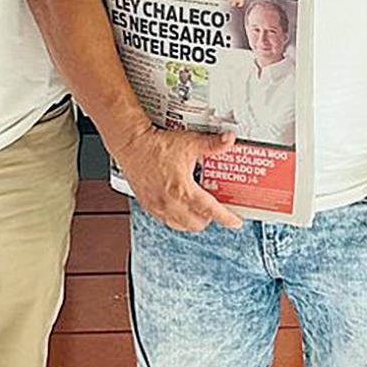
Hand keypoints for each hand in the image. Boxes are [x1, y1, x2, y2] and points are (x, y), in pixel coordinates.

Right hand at [112, 125, 243, 232]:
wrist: (131, 144)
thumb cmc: (155, 145)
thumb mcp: (189, 143)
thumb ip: (211, 144)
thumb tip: (228, 141)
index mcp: (182, 190)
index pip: (210, 210)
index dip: (226, 218)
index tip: (235, 222)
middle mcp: (170, 202)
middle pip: (197, 224)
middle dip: (208, 219)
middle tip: (214, 208)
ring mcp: (157, 206)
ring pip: (181, 226)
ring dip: (192, 221)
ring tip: (197, 209)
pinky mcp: (148, 205)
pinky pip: (166, 221)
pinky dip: (176, 218)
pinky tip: (179, 207)